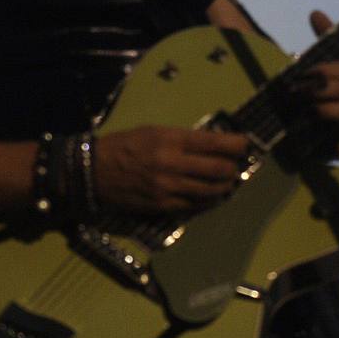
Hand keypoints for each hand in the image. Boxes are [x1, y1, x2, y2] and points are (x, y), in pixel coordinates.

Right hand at [93, 125, 249, 214]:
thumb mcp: (155, 131)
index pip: (216, 143)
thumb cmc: (126, 145)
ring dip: (225, 186)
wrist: (93, 171)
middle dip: (233, 167)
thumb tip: (213, 145)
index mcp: (171, 140)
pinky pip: (194, 206)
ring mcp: (168, 188)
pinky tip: (212, 196)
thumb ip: (184, 139)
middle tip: (234, 165)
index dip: (238, 145)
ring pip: (211, 190)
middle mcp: (172, 164)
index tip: (245, 145)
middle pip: (219, 169)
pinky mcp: (162, 206)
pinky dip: (208, 200)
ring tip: (227, 181)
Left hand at [305, 10, 338, 158]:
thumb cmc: (336, 102)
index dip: (324, 70)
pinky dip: (334, 144)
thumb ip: (325, 43)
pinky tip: (314, 143)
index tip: (301, 75)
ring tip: (304, 114)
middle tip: (294, 94)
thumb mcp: (329, 73)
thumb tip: (315, 12)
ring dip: (326, 111)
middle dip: (319, 90)